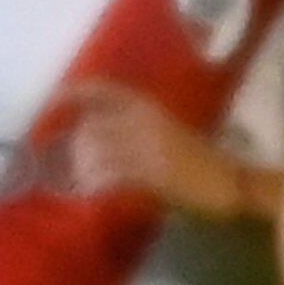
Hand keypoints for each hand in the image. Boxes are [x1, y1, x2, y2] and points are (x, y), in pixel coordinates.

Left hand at [55, 83, 248, 214]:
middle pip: (91, 127)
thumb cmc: (200, 159)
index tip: (53, 103)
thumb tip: (92, 138)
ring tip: (79, 182)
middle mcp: (144, 121)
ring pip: (96, 152)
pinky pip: (110, 175)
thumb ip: (132, 131)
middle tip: (67, 165)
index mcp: (149, 107)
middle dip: (73, 148)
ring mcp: (147, 146)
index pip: (103, 91)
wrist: (230, 180)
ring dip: (81, 170)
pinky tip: (89, 193)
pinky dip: (94, 185)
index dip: (73, 94)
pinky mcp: (151, 172)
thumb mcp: (165, 132)